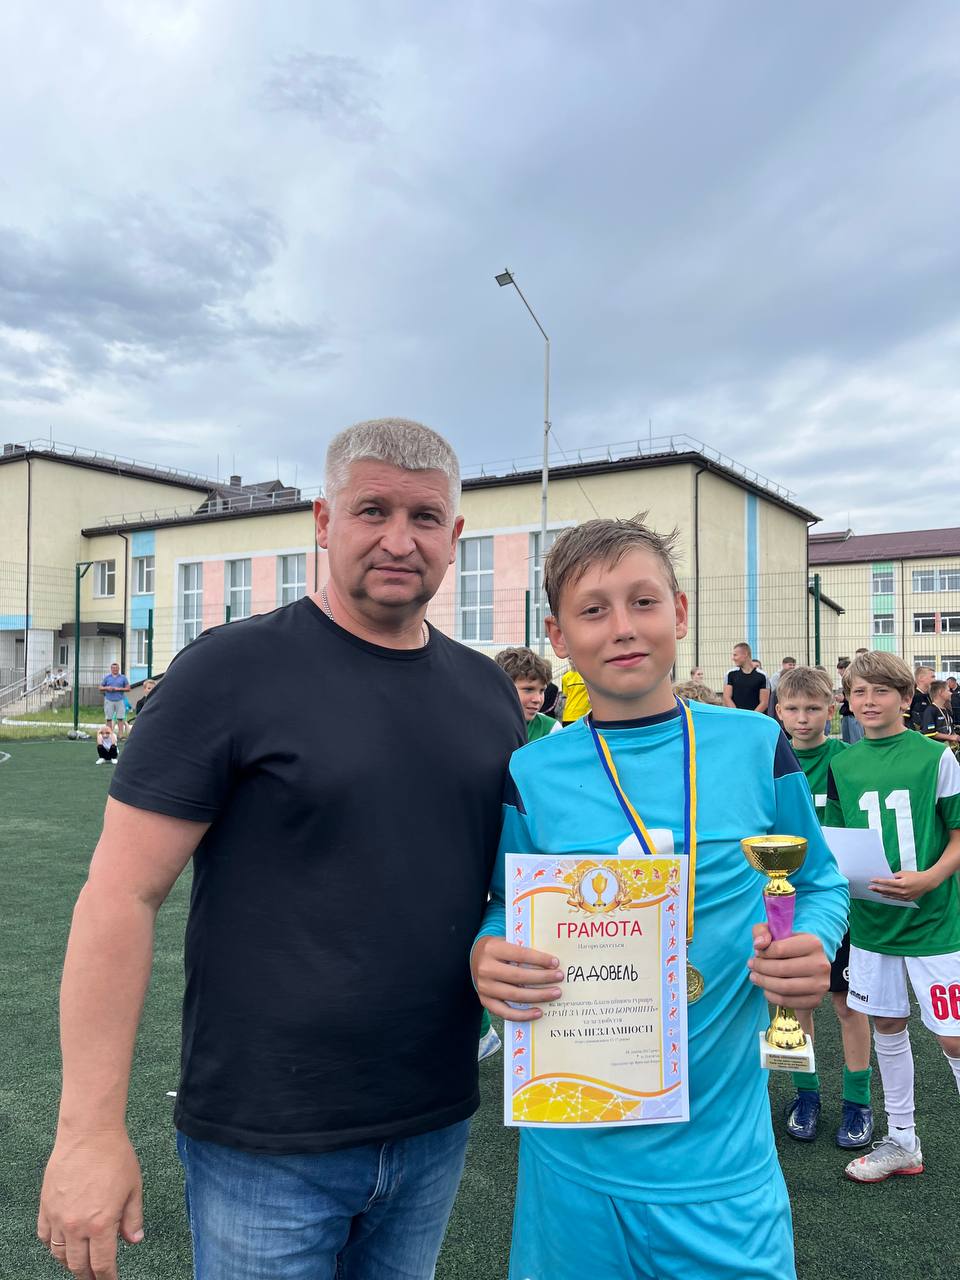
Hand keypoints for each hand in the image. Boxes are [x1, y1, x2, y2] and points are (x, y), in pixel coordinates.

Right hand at [38, 1129, 143, 1279]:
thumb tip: (134, 1240)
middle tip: (95, 1276)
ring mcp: (58, 1217)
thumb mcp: (134, 1188)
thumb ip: (133, 1218)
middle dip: (88, 1275)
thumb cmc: (114, 1156)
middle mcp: (76, 1226)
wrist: (89, 1133)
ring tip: (79, 1261)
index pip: (102, 1264)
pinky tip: (61, 1242)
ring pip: (58, 1254)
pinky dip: (51, 1245)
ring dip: (69, 1262)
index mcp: (101, 1224)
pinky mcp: (46, 1206)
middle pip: (78, 1264)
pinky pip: (44, 1236)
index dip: (106, 1277)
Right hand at [471, 936, 563, 1021]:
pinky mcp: (485, 1001)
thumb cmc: (498, 949)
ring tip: (555, 993)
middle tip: (559, 977)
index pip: (520, 954)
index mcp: (492, 948)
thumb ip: (523, 948)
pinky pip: (505, 1012)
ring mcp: (484, 987)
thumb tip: (550, 960)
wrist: (474, 958)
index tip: (555, 963)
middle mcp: (486, 968)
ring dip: (538, 996)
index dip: (539, 959)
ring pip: (515, 995)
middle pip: (518, 976)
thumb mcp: (506, 942)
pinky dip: (523, 1015)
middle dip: (542, 978)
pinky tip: (539, 1012)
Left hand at [746, 926, 829, 1008]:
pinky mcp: (815, 1000)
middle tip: (751, 965)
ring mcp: (820, 985)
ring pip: (784, 987)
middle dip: (760, 968)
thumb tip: (758, 944)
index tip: (756, 953)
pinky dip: (771, 996)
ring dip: (764, 982)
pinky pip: (787, 1001)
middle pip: (781, 969)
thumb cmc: (788, 947)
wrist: (808, 966)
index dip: (763, 953)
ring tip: (754, 977)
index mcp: (813, 943)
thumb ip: (762, 931)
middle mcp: (821, 964)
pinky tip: (766, 988)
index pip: (780, 949)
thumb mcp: (775, 932)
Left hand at [869, 870, 934, 901]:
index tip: (872, 880)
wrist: (927, 882)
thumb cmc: (915, 876)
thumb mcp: (904, 873)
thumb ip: (894, 876)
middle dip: (878, 888)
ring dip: (882, 893)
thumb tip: (885, 878)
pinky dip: (889, 897)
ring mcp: (905, 896)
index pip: (887, 882)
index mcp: (902, 883)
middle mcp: (903, 891)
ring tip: (875, 891)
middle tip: (870, 887)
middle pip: (887, 890)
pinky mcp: (907, 899)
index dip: (879, 881)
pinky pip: (896, 898)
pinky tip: (883, 895)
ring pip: (890, 895)